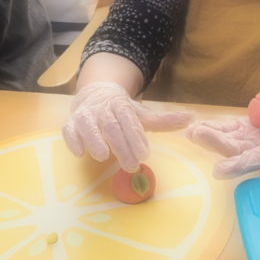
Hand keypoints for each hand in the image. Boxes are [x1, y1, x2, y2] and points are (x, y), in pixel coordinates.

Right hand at [62, 81, 191, 171]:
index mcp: (121, 105)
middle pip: (111, 126)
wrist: (95, 94)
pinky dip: (73, 140)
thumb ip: (163, 120)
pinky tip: (80, 153)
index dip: (136, 136)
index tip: (144, 153)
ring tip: (104, 157)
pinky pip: (69, 131)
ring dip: (95, 140)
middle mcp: (102, 109)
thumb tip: (191, 119)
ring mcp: (85, 116)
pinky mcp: (70, 124)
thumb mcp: (141, 114)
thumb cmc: (121, 111)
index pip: (129, 120)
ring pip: (88, 126)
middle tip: (131, 165)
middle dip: (121, 146)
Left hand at [186, 91, 259, 178]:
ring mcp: (255, 136)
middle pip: (237, 149)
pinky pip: (230, 126)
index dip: (238, 165)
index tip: (219, 170)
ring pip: (230, 138)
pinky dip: (216, 125)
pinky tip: (198, 124)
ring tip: (192, 131)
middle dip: (217, 144)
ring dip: (211, 136)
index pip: (256, 159)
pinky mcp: (250, 125)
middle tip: (197, 135)